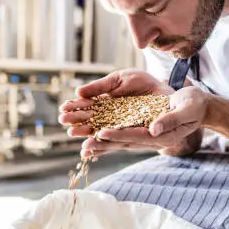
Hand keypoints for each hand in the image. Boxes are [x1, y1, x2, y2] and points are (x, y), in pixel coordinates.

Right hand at [58, 69, 173, 137]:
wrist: (166, 88)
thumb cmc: (142, 83)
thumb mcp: (119, 79)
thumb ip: (100, 87)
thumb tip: (78, 92)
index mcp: (106, 105)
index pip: (87, 108)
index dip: (76, 109)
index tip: (63, 109)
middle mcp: (112, 119)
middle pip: (92, 123)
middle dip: (79, 124)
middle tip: (65, 124)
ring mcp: (123, 127)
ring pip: (103, 134)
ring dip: (90, 138)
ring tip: (77, 138)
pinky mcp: (135, 134)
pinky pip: (120, 142)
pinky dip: (106, 146)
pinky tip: (95, 149)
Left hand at [81, 86, 208, 157]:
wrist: (198, 106)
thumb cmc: (194, 105)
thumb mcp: (186, 109)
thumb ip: (170, 119)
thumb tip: (153, 128)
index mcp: (163, 137)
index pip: (136, 136)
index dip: (118, 135)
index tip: (101, 133)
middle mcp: (153, 140)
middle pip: (125, 143)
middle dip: (104, 144)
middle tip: (84, 146)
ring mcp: (148, 137)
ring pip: (122, 142)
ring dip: (104, 144)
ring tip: (84, 147)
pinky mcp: (144, 131)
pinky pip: (124, 136)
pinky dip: (110, 137)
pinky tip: (96, 137)